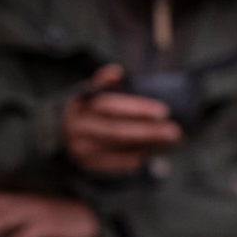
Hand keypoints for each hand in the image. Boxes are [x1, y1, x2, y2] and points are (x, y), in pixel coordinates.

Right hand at [62, 63, 181, 174]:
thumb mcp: (90, 91)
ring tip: (172, 142)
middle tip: (175, 131)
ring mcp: (80, 147)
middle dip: (148, 131)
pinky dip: (133, 159)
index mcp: (79, 103)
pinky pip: (113, 164)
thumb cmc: (87, 108)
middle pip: (116, 130)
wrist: (61, 133)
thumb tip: (116, 72)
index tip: (164, 111)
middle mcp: (77, 126)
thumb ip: (103, 81)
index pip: (110, 105)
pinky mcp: (87, 164)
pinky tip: (150, 155)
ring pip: (117, 147)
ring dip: (146, 145)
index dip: (136, 108)